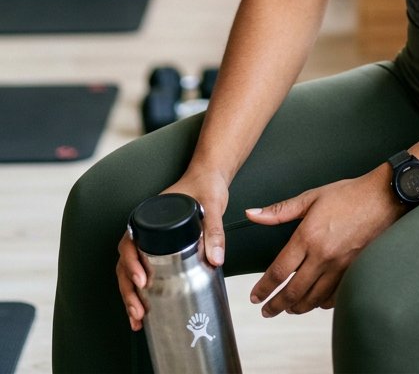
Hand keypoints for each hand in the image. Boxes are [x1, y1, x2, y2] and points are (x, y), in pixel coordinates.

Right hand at [116, 168, 229, 331]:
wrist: (210, 176)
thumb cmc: (206, 185)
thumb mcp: (212, 204)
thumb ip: (213, 230)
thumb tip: (215, 259)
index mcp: (149, 216)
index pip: (130, 242)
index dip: (131, 263)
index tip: (142, 280)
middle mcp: (145, 229)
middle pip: (126, 261)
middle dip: (128, 289)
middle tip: (138, 311)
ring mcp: (150, 239)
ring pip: (130, 270)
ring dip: (130, 295)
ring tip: (137, 319)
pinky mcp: (160, 248)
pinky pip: (144, 269)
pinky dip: (140, 291)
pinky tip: (145, 312)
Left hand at [247, 168, 400, 316]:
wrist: (383, 197)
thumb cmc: (348, 194)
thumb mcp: (311, 197)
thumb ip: (279, 210)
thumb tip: (251, 214)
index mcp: (308, 237)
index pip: (279, 271)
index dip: (264, 288)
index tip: (255, 296)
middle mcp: (322, 256)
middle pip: (293, 291)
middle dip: (276, 305)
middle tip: (266, 311)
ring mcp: (340, 266)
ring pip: (313, 298)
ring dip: (297, 307)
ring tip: (288, 308)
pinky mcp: (354, 271)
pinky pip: (334, 297)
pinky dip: (322, 303)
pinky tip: (316, 302)